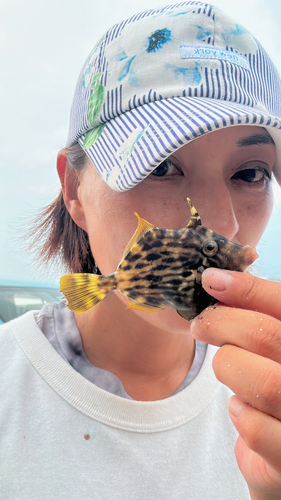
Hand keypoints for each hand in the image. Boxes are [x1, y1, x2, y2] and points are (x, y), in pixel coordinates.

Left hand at [190, 269, 280, 499]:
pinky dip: (240, 415)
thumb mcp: (273, 349)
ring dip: (231, 369)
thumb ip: (257, 316)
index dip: (248, 289)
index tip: (211, 280)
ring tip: (227, 368)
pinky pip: (256, 429)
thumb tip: (218, 281)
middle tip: (201, 325)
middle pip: (269, 336)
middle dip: (224, 324)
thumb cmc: (279, 390)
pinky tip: (241, 410)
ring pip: (266, 382)